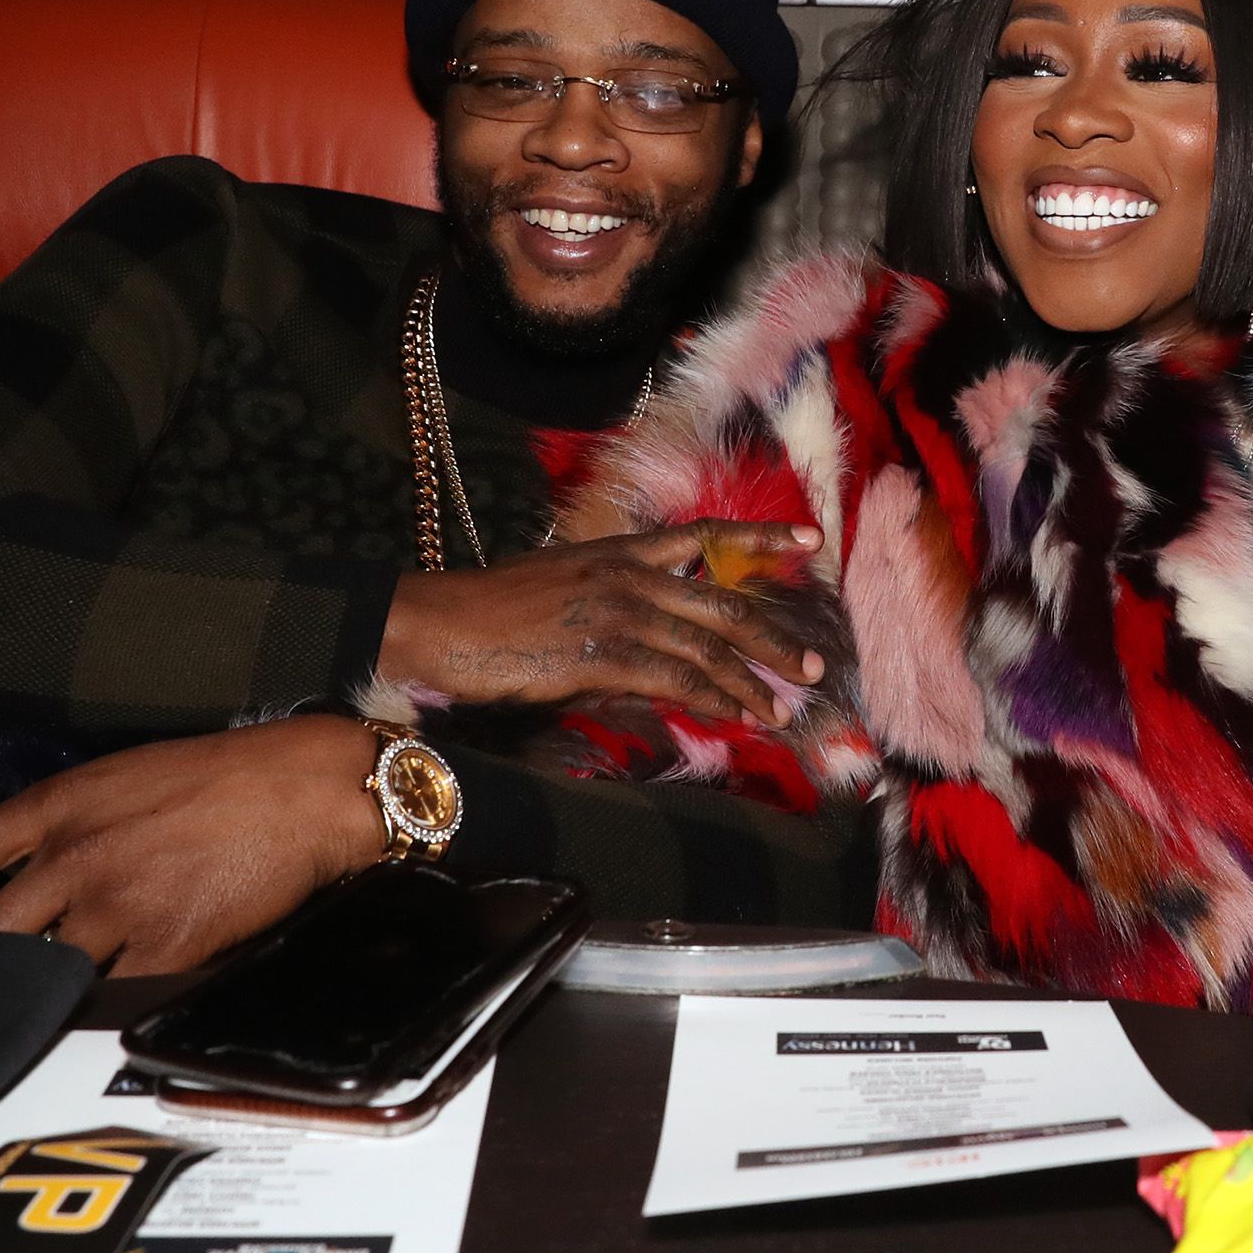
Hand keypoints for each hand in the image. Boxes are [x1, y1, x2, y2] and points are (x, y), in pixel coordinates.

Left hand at [0, 713, 389, 974]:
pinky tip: (89, 1024)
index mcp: (62, 806)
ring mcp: (116, 909)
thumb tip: (36, 876)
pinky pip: (115, 997)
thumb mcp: (128, 782)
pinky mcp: (164, 952)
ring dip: (19, 1002)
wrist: (307, 791)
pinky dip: (99, 1010)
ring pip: (42, 974)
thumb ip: (73, 828)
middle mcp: (75, 858)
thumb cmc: (226, 778)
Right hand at [379, 520, 823, 724]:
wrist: (440, 622)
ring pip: (705, 646)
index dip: (761, 538)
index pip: (704, 536)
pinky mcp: (601, 653)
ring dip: (750, 682)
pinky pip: (675, 677)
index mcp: (619, 550)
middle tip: (812, 667)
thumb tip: (650, 641)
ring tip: (781, 709)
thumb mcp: (561, 588)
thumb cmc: (490, 612)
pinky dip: (713, 699)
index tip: (811, 540)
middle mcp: (628, 573)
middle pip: (722, 602)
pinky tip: (735, 716)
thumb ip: (613, 605)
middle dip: (774, 637)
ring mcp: (617, 611)